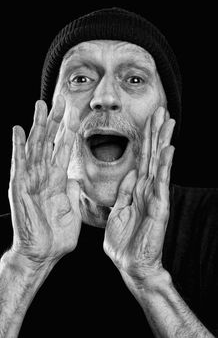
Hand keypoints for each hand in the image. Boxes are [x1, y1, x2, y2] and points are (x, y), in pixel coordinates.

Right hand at [9, 95, 81, 266]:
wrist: (43, 253)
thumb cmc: (57, 234)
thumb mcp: (71, 210)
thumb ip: (73, 192)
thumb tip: (76, 179)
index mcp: (57, 180)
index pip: (64, 149)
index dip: (70, 132)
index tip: (76, 114)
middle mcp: (43, 175)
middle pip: (50, 142)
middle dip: (55, 121)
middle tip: (61, 100)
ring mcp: (31, 180)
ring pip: (35, 147)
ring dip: (38, 126)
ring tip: (40, 106)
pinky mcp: (19, 188)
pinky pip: (19, 164)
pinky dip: (18, 147)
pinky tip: (18, 130)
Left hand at [103, 107, 174, 282]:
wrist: (130, 264)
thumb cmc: (124, 241)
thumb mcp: (118, 212)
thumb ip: (124, 192)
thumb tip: (130, 174)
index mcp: (136, 190)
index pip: (141, 159)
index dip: (144, 140)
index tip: (147, 121)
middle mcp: (147, 189)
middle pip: (152, 155)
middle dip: (155, 132)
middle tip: (161, 111)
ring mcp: (154, 196)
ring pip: (159, 163)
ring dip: (163, 141)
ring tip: (168, 121)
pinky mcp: (158, 206)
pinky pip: (161, 182)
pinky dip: (165, 165)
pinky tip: (168, 148)